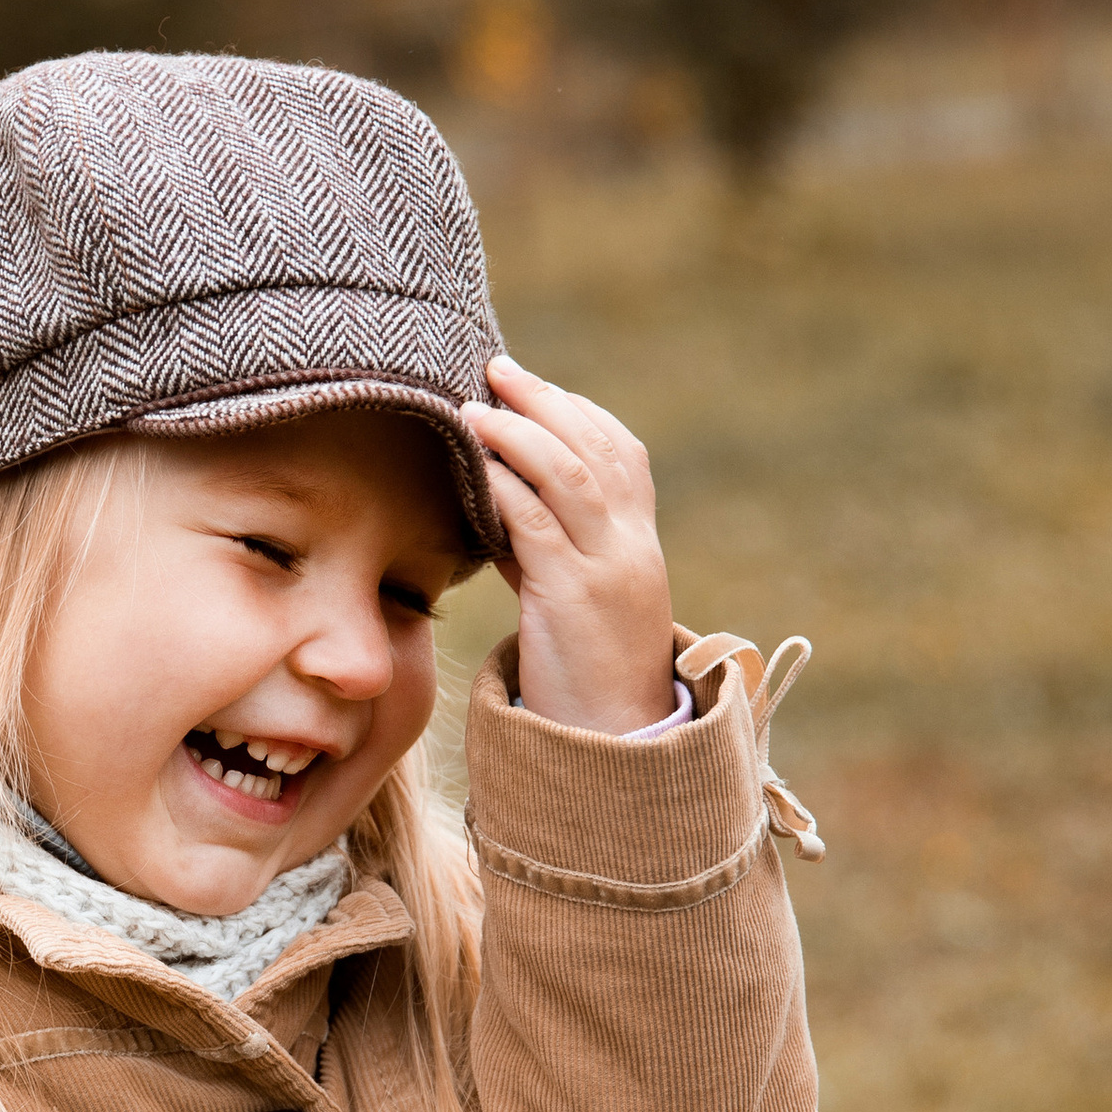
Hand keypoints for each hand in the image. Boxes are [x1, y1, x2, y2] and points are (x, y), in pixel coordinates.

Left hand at [460, 354, 675, 733]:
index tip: (530, 384)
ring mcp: (607, 569)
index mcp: (638, 542)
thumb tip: (496, 500)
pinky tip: (475, 466)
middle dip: (544, 400)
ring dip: (518, 432)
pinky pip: (537, 525)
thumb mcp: (568, 595)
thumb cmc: (584, 671)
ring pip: (568, 475)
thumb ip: (541, 545)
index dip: (575, 409)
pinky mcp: (573, 597)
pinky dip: (505, 487)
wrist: (614, 742)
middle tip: (497, 368)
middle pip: (595, 447)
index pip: (619, 451)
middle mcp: (631, 545)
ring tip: (474, 407)